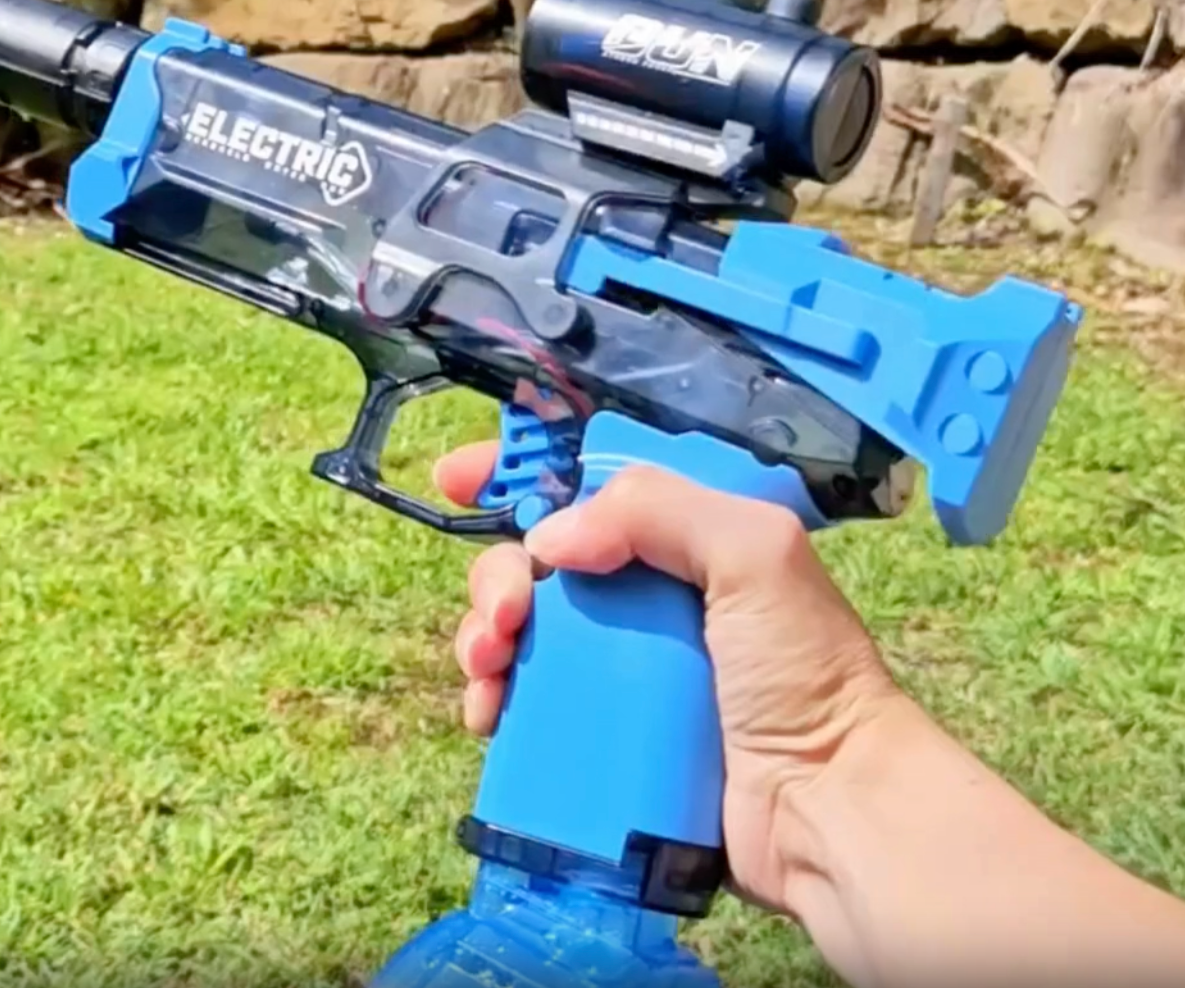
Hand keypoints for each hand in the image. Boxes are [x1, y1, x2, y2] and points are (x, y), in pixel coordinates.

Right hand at [433, 445, 906, 913]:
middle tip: (505, 615)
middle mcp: (645, 593)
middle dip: (498, 575)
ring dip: (481, 635)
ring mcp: (619, 666)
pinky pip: (523, 699)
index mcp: (684, 537)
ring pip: (519, 628)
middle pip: (538, 560)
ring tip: (488, 668)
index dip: (518, 472)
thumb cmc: (802, 672)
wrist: (824, 809)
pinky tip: (487, 716)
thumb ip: (656, 510)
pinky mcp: (600, 732)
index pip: (588, 484)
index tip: (457, 479)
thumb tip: (551, 540)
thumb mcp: (754, 553)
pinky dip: (491, 697)